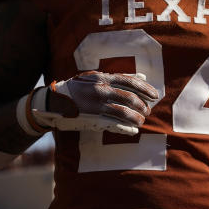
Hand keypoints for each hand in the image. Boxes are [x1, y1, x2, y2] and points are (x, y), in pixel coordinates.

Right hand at [33, 71, 157, 135]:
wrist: (53, 101)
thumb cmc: (78, 88)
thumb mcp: (96, 78)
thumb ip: (118, 78)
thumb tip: (142, 77)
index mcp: (102, 78)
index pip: (129, 81)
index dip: (145, 89)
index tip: (155, 95)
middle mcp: (101, 90)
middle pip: (129, 98)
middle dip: (142, 106)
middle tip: (147, 111)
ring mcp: (96, 105)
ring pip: (123, 112)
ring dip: (136, 118)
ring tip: (141, 122)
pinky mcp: (92, 119)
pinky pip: (113, 124)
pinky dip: (126, 128)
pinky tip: (132, 130)